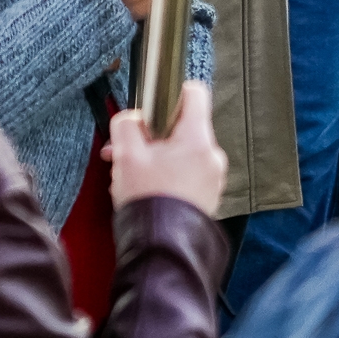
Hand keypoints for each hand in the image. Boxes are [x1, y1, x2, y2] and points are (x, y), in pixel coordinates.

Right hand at [105, 82, 227, 217]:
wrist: (162, 246)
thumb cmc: (149, 200)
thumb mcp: (126, 154)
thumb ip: (126, 125)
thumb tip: (131, 119)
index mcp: (197, 139)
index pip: (194, 93)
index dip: (170, 91)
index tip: (151, 103)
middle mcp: (212, 156)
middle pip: (181, 126)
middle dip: (151, 134)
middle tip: (127, 149)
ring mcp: (212, 177)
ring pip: (181, 151)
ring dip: (155, 156)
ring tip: (130, 174)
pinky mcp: (207, 195)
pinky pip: (186, 172)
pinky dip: (165, 174)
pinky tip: (144, 188)